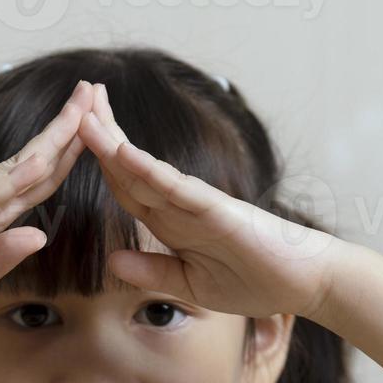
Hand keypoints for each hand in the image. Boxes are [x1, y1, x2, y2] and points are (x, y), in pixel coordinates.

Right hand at [0, 81, 95, 310]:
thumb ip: (2, 257)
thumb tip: (40, 237)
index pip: (42, 178)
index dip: (71, 151)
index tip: (99, 125)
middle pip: (40, 157)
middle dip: (72, 125)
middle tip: (98, 89)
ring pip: (23, 164)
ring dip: (56, 134)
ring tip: (84, 103)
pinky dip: (20, 177)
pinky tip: (46, 159)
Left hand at [77, 82, 343, 321]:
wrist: (307, 282)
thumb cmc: (257, 280)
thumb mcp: (192, 284)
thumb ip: (154, 271)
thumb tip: (111, 259)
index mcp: (173, 223)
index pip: (127, 187)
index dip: (99, 162)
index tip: (75, 136)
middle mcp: (182, 205)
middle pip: (130, 167)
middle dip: (101, 134)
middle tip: (78, 98)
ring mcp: (199, 204)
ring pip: (146, 169)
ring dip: (114, 141)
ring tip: (88, 111)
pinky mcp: (219, 211)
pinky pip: (177, 188)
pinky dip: (149, 170)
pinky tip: (123, 153)